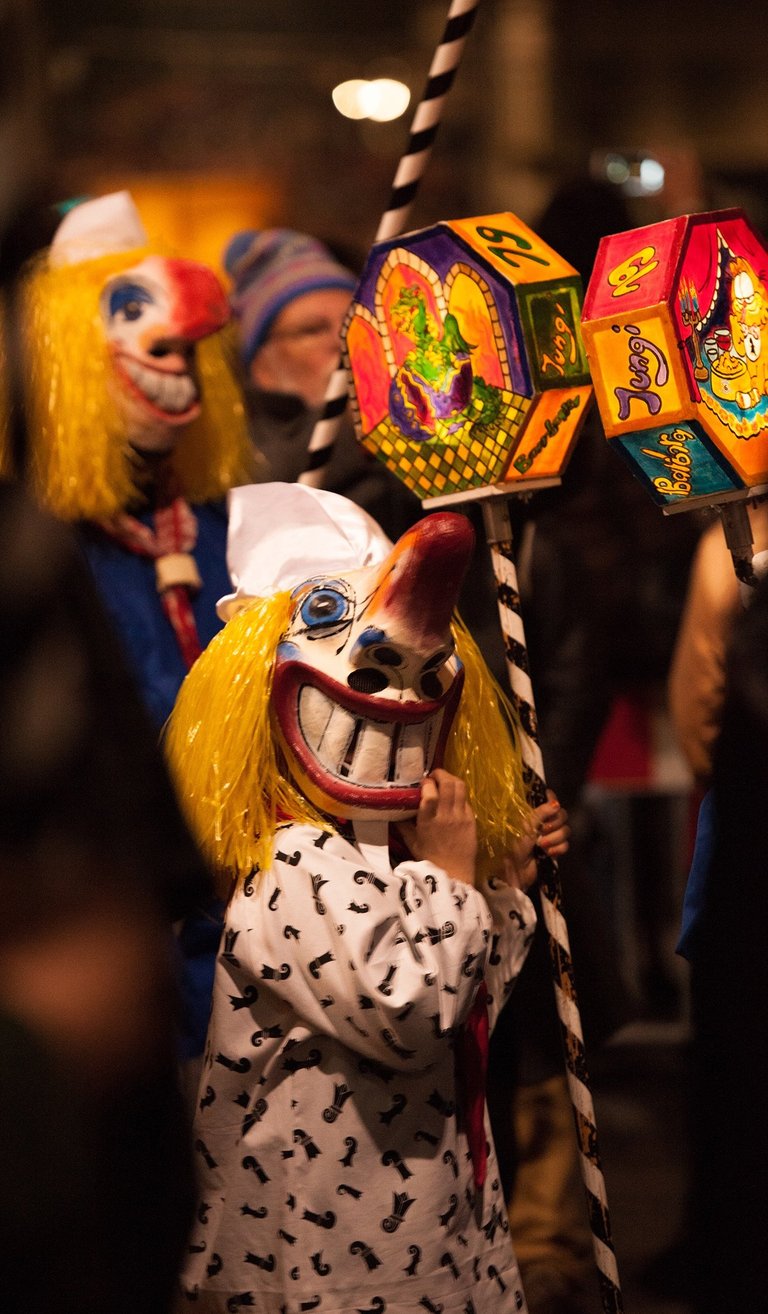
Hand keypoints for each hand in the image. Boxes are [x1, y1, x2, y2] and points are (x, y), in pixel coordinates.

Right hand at [396, 768, 476, 885]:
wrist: (453, 874)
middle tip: (435, 776)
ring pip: (460, 787)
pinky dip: (459, 795)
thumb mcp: (412, 842)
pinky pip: (467, 800)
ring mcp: (461, 816)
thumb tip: (395, 812)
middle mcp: (446, 815)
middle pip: (448, 783)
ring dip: (452, 779)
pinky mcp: (472, 820)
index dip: (426, 782)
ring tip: (445, 782)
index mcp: (428, 821)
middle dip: (441, 774)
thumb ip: (403, 826)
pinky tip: (454, 799)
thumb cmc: (429, 859)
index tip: (423, 782)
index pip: (429, 793)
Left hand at [500, 791, 569, 890]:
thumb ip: (540, 812)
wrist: (511, 869)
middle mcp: (541, 821)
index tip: (551, 806)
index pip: (549, 798)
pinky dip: (558, 849)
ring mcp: (548, 836)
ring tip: (542, 845)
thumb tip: (556, 803)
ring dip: (555, 838)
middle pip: (561, 814)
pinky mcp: (553, 849)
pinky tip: (548, 854)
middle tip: (543, 830)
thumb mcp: (524, 825)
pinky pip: (565, 845)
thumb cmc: (511, 843)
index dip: (552, 801)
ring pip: (565, 830)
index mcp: (531, 811)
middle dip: (555, 823)